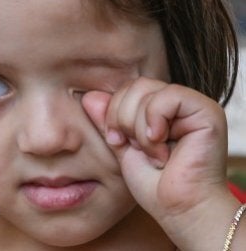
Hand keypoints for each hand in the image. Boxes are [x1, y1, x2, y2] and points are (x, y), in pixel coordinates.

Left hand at [82, 77, 237, 249]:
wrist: (178, 209)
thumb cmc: (154, 185)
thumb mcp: (121, 148)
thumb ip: (108, 121)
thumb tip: (89, 96)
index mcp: (160, 110)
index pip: (126, 90)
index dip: (113, 115)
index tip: (118, 143)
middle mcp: (179, 104)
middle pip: (134, 86)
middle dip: (123, 120)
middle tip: (136, 148)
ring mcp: (194, 106)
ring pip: (147, 91)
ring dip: (139, 128)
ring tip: (153, 153)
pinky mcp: (207, 112)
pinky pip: (168, 97)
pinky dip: (154, 123)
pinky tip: (162, 146)